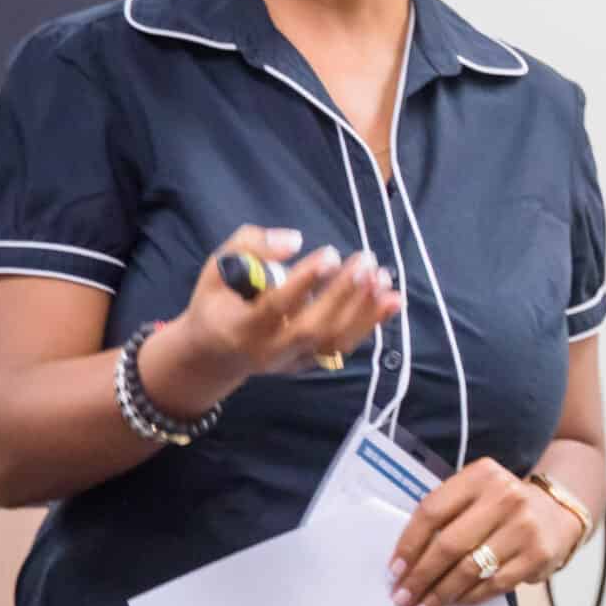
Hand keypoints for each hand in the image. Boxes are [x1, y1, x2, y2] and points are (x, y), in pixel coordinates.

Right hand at [168, 225, 403, 390]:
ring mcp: (292, 361)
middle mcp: (269, 350)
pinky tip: (391, 300)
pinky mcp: (310, 364)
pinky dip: (370, 323)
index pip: (276, 306)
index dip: (305, 281)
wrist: (214, 355)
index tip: (331, 254)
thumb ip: (250, 247)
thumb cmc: (217, 302)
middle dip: (343, 294)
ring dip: (364, 310)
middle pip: (312, 327)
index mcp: (241, 327)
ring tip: (384, 279)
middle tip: (366, 262)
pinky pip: (343, 346)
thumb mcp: (217, 267)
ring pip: (333, 341)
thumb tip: (295, 241)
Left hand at [385, 458, 583, 605]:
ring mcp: (524, 526)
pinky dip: (469, 598)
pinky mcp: (538, 554)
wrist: (556, 512)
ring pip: (470, 569)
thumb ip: (445, 516)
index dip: (408, 546)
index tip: (393, 572)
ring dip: (440, 595)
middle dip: (420, 577)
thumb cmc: (500, 508)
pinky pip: (494, 584)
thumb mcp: (475, 495)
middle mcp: (505, 496)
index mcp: (480, 475)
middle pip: (449, 544)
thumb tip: (404, 566)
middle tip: (402, 600)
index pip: (432, 512)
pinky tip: (453, 605)